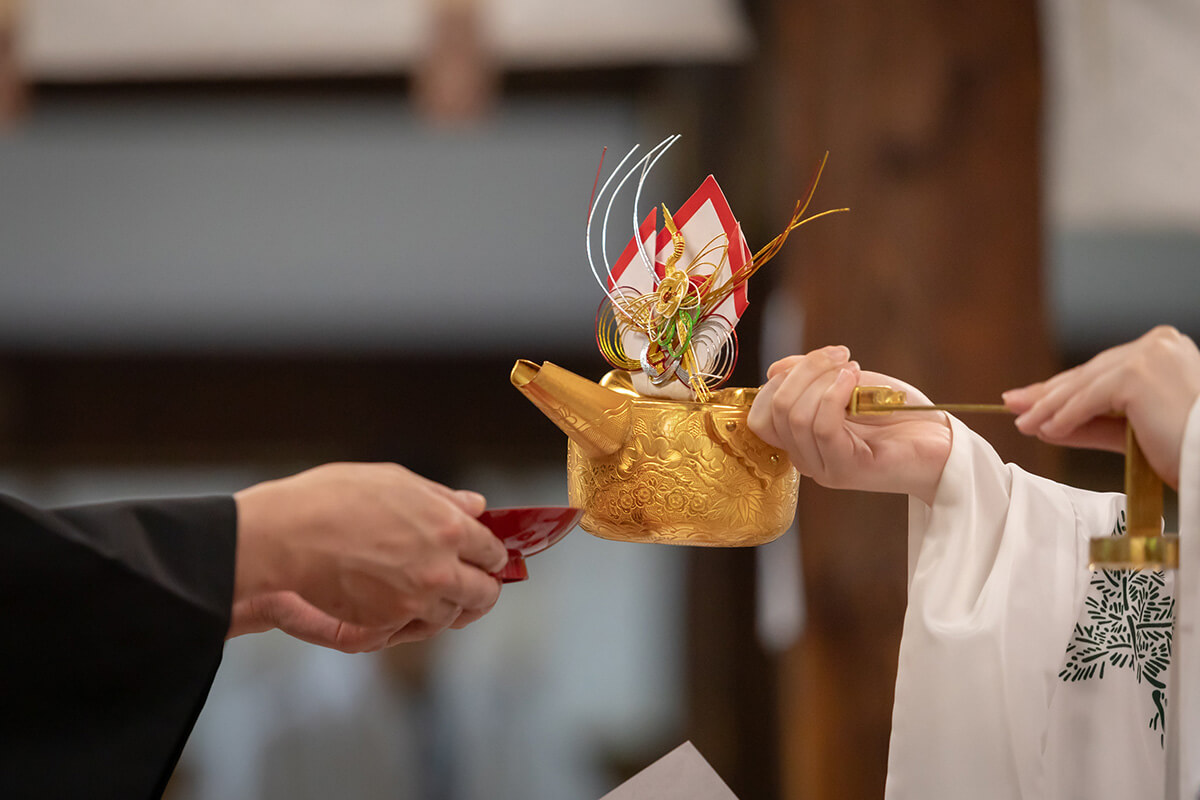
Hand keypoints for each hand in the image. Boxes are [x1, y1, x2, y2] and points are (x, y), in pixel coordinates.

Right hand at [232, 463, 508, 644]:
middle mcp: (440, 568)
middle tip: (475, 584)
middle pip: (484, 593)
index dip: (492, 555)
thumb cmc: (334, 498)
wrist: (286, 535)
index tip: (487, 557)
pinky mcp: (387, 623)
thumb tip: (474, 506)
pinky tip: (410, 608)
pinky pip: (417, 630)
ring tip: (439, 596)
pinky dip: (418, 622)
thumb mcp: (395, 481)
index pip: (492, 551)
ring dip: (450, 607)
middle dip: (484, 589)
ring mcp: (415, 600)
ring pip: (452, 616)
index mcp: (448, 527)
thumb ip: (441, 498)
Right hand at [748, 345, 951, 504]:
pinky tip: (854, 381)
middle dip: (804, 371)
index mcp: (802, 441)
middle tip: (840, 356)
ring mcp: (825, 467)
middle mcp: (807, 458)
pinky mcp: (847, 470)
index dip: (780, 380)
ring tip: (853, 369)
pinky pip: (822, 427)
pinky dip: (834, 394)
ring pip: (795, 416)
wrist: (945, 446)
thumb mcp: (848, 385)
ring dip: (821, 379)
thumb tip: (774, 371)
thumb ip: (811, 378)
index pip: (761, 415)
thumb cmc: (899, 415)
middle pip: (776, 409)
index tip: (819, 357)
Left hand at [1003, 325, 1199, 487]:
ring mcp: (1148, 356)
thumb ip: (1091, 423)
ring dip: (1050, 407)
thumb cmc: (1188, 451)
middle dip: (1049, 395)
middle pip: (1089, 373)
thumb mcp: (1132, 431)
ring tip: (1026, 423)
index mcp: (1163, 350)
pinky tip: (1048, 429)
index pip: (1101, 371)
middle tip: (1015, 407)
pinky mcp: (1138, 375)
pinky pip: (1090, 398)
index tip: (1030, 401)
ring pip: (1085, 384)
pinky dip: (1066, 416)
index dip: (1063, 388)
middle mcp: (1157, 344)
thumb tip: (1046, 423)